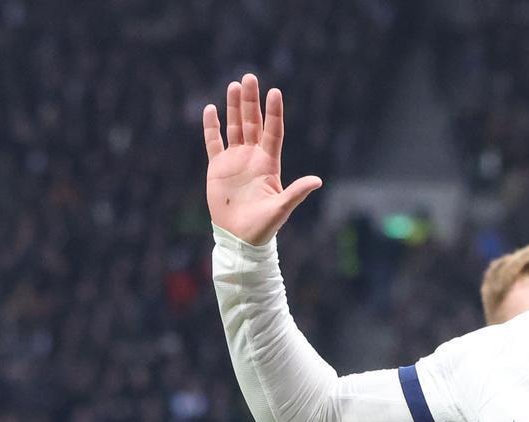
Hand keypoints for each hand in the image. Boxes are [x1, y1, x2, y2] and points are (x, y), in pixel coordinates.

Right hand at [203, 73, 322, 244]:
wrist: (240, 238)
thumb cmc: (264, 226)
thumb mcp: (281, 208)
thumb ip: (296, 192)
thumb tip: (317, 181)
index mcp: (269, 164)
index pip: (273, 132)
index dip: (274, 113)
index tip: (275, 92)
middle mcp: (253, 157)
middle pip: (253, 123)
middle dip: (251, 101)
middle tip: (249, 77)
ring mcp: (235, 160)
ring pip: (235, 127)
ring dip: (233, 107)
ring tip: (234, 86)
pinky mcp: (218, 168)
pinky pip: (214, 142)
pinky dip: (212, 127)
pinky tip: (211, 109)